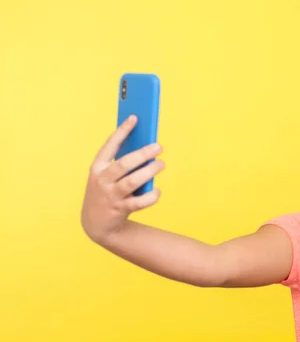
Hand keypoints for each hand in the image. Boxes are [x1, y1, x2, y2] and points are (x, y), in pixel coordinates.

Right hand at [80, 115, 164, 242]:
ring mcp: (110, 196)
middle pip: (124, 164)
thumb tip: (146, 146)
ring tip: (161, 164)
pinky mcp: (120, 210)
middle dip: (142, 153)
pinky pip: (139, 202)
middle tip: (158, 146)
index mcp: (97, 167)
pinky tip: (157, 191)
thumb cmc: (107, 191)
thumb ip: (123, 163)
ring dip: (149, 171)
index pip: (110, 145)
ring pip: (132, 181)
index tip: (135, 117)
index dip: (122, 131)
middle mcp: (102, 180)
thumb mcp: (108, 176)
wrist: (96, 223)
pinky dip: (151, 196)